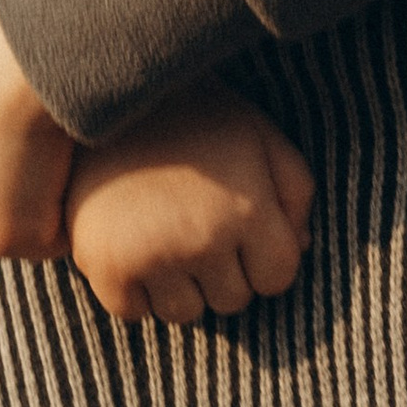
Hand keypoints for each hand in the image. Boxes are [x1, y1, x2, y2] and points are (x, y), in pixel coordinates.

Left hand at [0, 1, 76, 259]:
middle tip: (44, 150)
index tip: (17, 136)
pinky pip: (50, 237)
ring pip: (18, 228)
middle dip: (12, 194)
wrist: (10, 72)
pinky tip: (80, 180)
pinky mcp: (11, 241)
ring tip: (64, 162)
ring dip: (40, 204)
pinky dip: (66, 214)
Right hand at [65, 91, 314, 323]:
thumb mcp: (261, 137)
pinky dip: (133, 290)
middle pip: (232, 301)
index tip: (243, 229)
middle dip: (224, 271)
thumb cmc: (197, 117)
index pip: (277, 279)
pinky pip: (131, 313)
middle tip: (197, 223)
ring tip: (164, 234)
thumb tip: (303, 247)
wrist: (106, 93)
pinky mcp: (103, 264)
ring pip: (184, 313)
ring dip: (180, 285)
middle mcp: (201, 239)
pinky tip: (131, 246)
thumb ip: (295, 191)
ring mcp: (149, 255)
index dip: (265, 256)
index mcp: (247, 210)